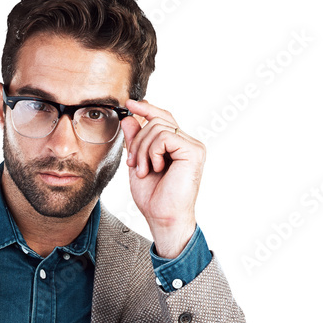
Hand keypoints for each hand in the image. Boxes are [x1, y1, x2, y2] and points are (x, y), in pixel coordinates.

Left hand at [120, 99, 205, 259]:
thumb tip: (130, 118)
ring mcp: (193, 146)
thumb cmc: (154, 198)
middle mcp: (188, 143)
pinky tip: (155, 168)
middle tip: (133, 164)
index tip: (129, 105)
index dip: (147, 109)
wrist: (163, 218)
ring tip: (144, 170)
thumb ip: (136, 141)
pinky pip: (165, 136)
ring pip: (158, 127)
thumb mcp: (138, 164)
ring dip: (142, 150)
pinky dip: (153, 152)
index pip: (163, 118)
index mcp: (178, 146)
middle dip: (137, 141)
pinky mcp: (194, 151)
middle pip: (157, 121)